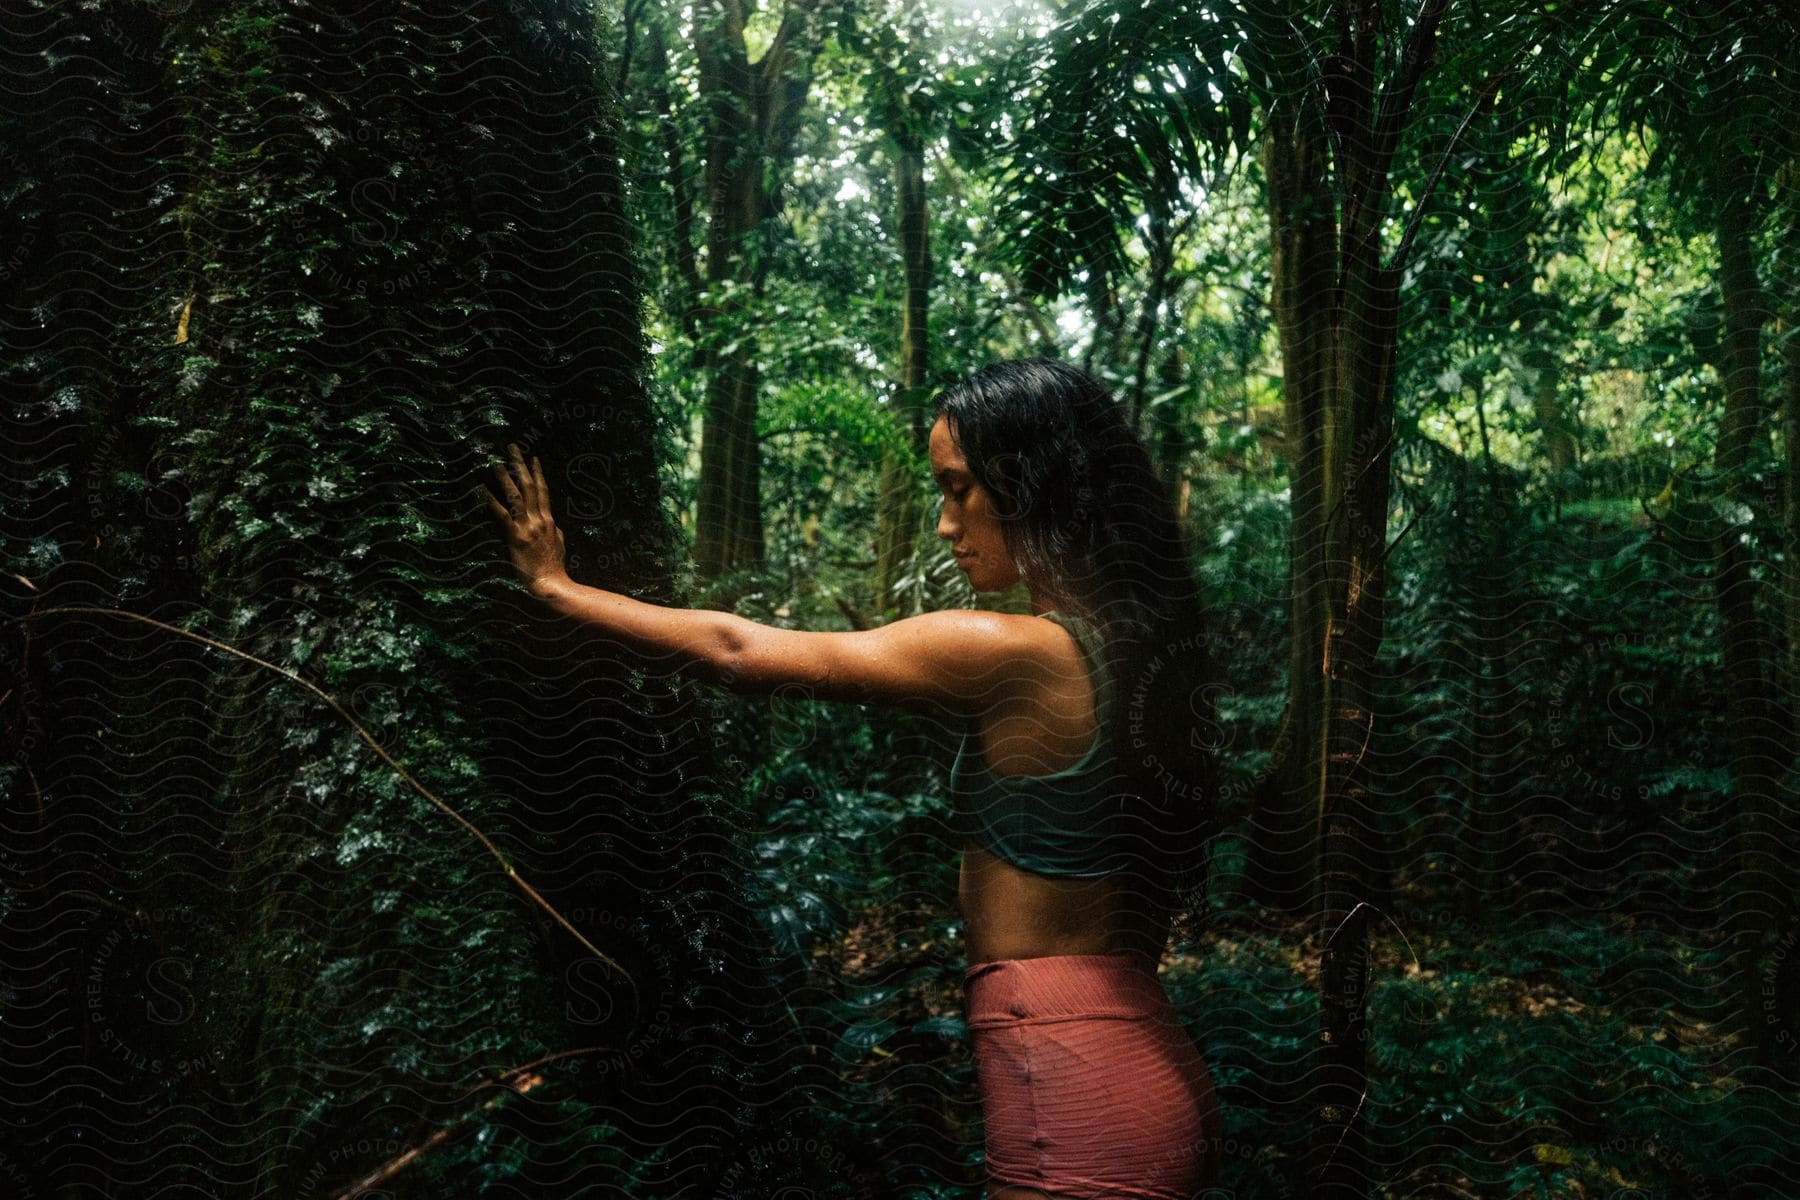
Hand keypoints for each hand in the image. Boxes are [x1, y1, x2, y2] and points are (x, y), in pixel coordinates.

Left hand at [483, 442, 568, 594]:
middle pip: (530, 486)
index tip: (533, 458)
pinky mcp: (516, 537)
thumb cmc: (555, 568)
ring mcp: (528, 527)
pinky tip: (482, 491)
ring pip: (516, 496)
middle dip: (521, 465)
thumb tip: (553, 524)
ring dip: (506, 478)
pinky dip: (492, 502)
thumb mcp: (560, 545)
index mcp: (549, 521)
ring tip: (496, 463)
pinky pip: (503, 515)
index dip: (538, 473)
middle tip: (512, 448)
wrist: (551, 584)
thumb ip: (555, 532)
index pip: (543, 491)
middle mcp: (539, 519)